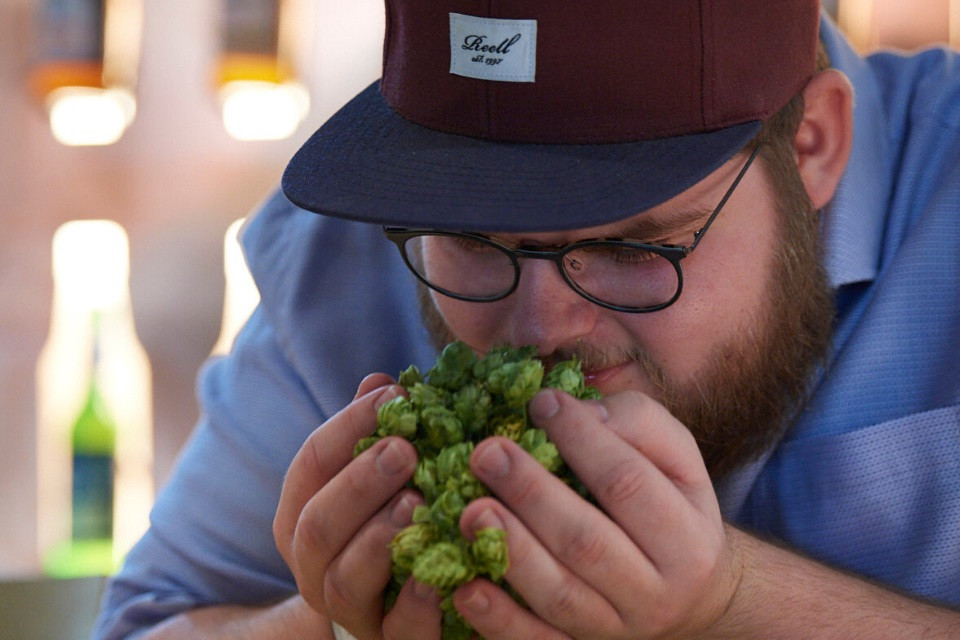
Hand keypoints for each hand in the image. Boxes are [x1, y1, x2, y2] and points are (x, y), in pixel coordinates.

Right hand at [273, 374, 442, 638]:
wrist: (410, 608)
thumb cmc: (396, 522)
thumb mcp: (384, 477)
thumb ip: (379, 434)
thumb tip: (381, 380)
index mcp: (305, 514)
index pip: (311, 464)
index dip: (348, 427)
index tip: (394, 397)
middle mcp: (313, 566)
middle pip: (317, 523)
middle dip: (359, 482)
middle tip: (404, 449)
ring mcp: (349, 611)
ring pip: (342, 580)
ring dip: (378, 538)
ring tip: (417, 502)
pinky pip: (397, 631)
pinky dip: (415, 602)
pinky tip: (438, 572)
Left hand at [454, 388, 741, 639]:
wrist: (689, 594)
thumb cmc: (670, 504)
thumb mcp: (676, 459)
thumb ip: (637, 423)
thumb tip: (577, 411)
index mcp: (687, 539)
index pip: (626, 482)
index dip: (580, 439)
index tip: (539, 403)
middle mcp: (655, 592)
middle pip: (586, 541)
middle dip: (531, 493)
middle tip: (486, 452)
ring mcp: (614, 629)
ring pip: (558, 594)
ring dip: (509, 550)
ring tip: (470, 510)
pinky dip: (498, 619)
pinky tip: (466, 588)